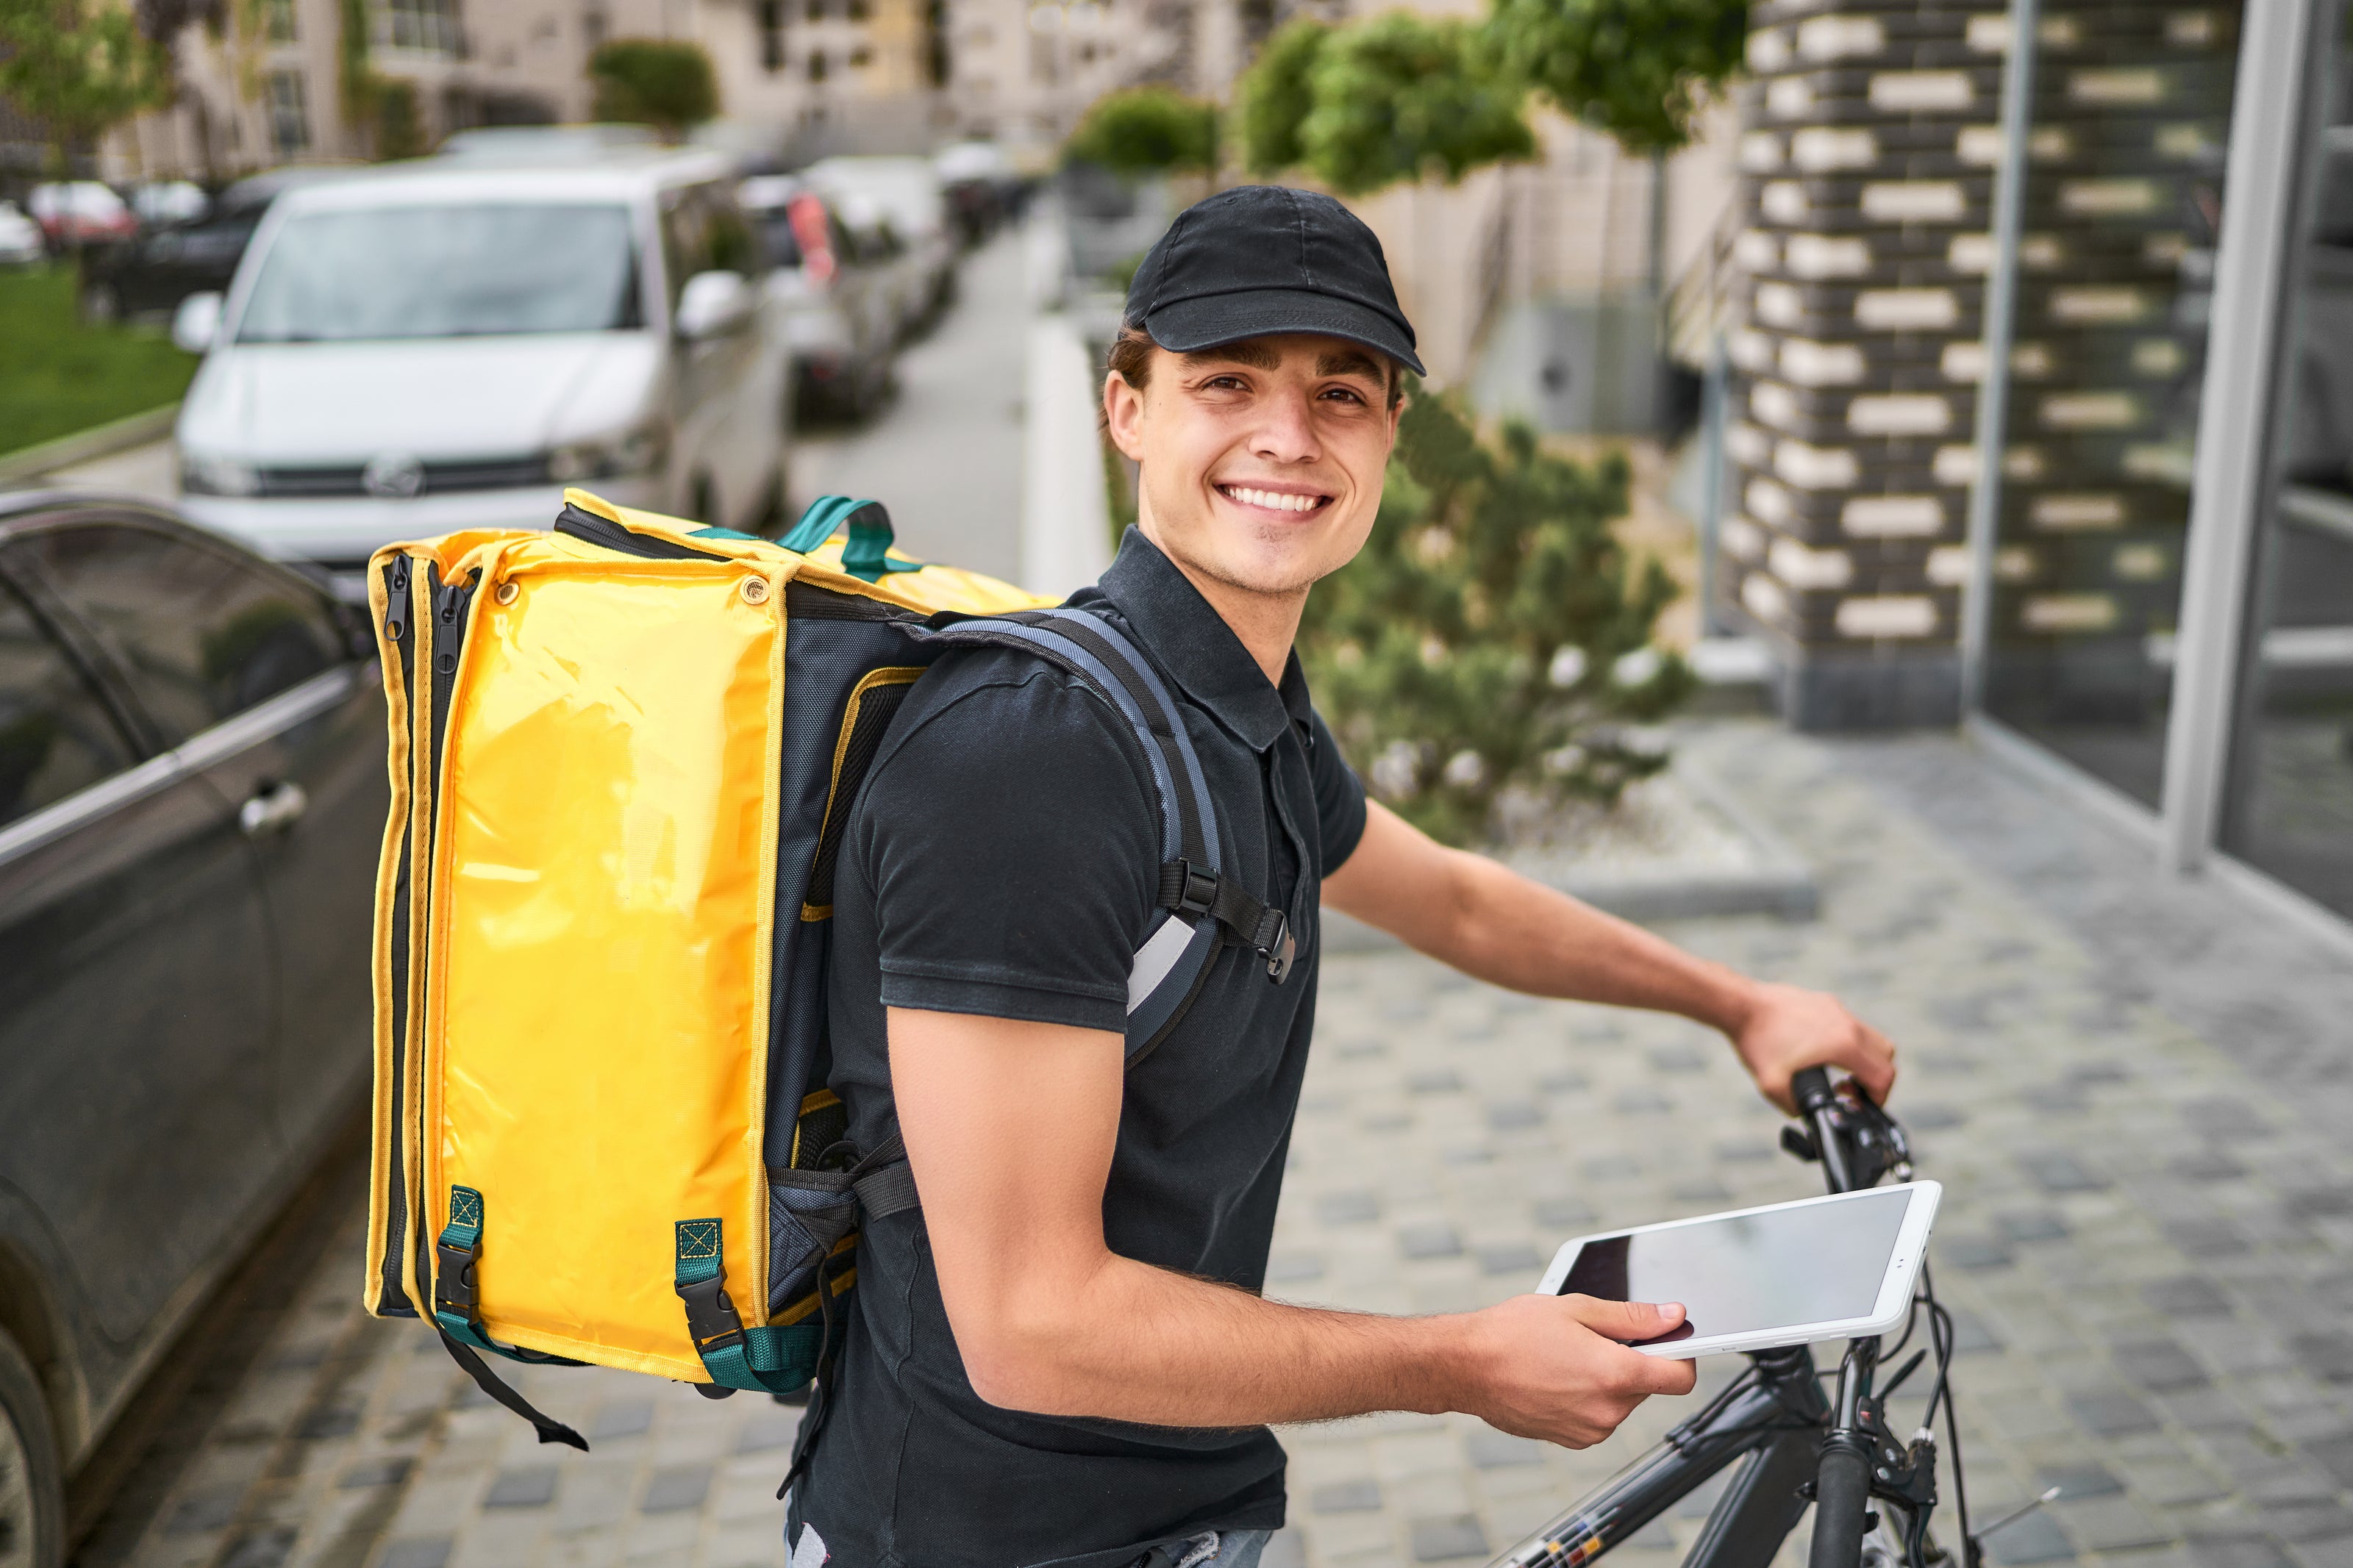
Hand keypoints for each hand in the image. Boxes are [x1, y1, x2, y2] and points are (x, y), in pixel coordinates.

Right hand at [1453, 1295, 1697, 1447]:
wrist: (1464, 1367)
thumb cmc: (1510, 1334)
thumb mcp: (1576, 1309)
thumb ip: (1632, 1317)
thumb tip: (1672, 1316)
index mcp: (1614, 1374)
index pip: (1680, 1378)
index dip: (1683, 1355)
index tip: (1670, 1341)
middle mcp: (1607, 1411)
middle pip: (1646, 1385)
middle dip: (1630, 1361)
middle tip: (1591, 1338)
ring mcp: (1588, 1430)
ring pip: (1620, 1401)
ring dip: (1606, 1380)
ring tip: (1565, 1356)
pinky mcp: (1570, 1440)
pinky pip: (1596, 1416)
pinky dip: (1585, 1397)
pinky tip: (1555, 1376)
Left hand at [1728, 981, 1896, 1112]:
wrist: (1741, 1006)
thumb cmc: (1756, 1041)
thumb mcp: (1774, 1087)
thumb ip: (1797, 1109)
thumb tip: (1809, 1116)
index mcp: (1843, 1044)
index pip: (1883, 1075)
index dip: (1879, 1098)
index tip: (1861, 1104)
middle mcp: (1847, 1024)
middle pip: (1885, 1055)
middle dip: (1875, 1079)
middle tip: (1851, 1090)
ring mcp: (1838, 1010)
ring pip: (1871, 1037)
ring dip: (1864, 1060)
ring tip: (1839, 1073)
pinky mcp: (1826, 1002)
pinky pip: (1851, 1025)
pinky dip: (1849, 1043)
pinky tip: (1821, 1053)